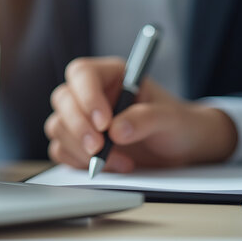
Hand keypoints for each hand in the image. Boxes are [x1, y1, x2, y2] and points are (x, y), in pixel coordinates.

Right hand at [44, 57, 237, 171]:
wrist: (183, 149)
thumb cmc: (179, 124)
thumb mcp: (171, 119)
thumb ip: (146, 119)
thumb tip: (117, 130)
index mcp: (113, 75)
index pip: (83, 73)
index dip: (87, 96)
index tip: (104, 122)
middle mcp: (92, 94)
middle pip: (63, 100)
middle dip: (78, 126)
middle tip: (99, 148)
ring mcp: (83, 119)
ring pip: (58, 126)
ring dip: (80, 147)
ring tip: (117, 160)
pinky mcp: (79, 143)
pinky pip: (61, 150)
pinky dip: (79, 162)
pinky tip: (110, 166)